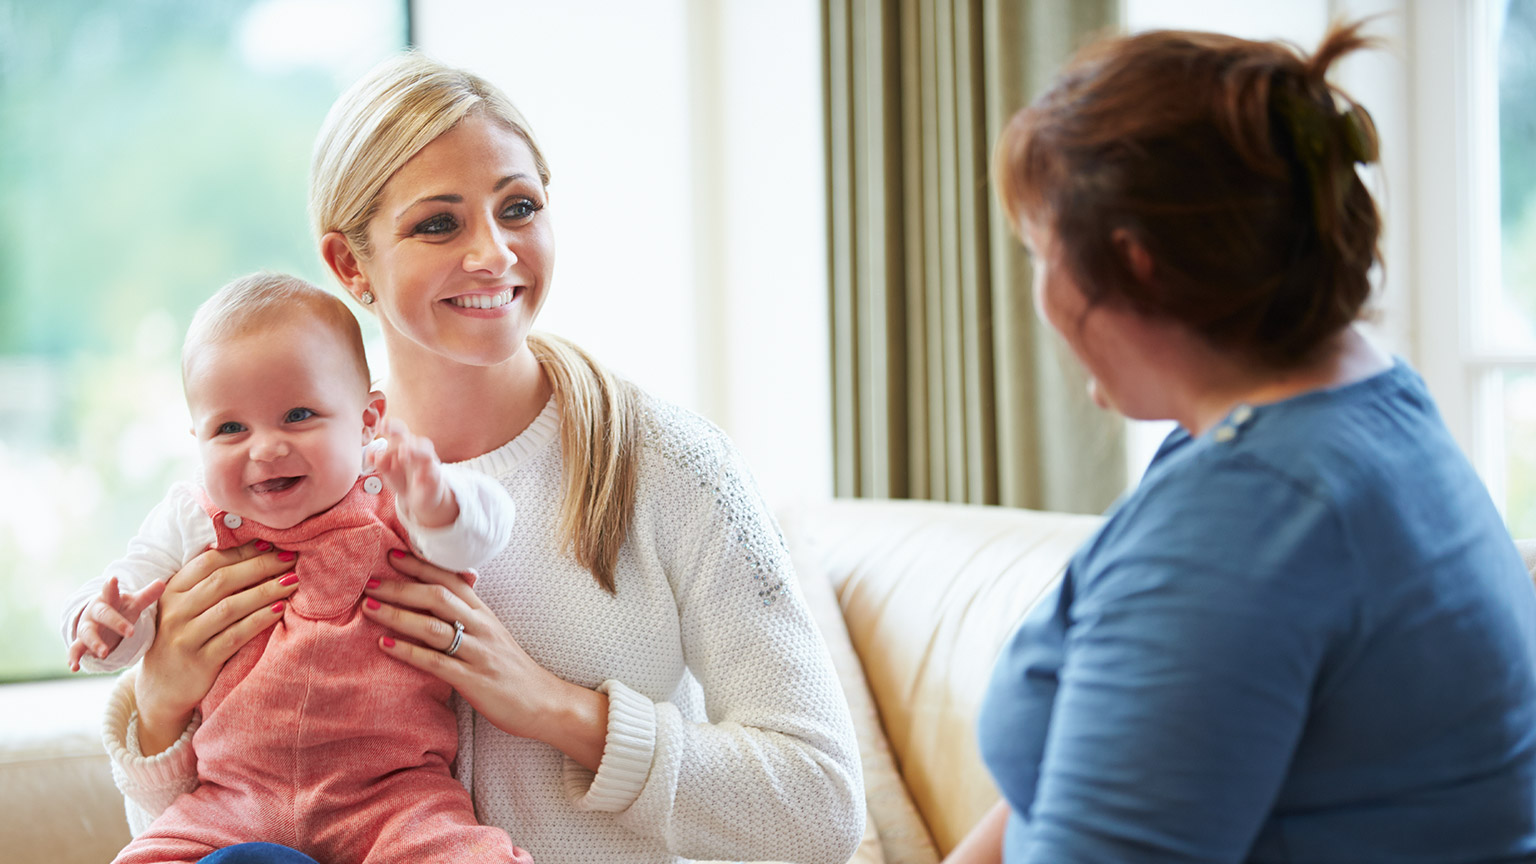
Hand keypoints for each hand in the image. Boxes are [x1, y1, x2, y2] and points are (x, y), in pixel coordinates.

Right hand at [67, 576, 166, 671]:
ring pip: (88, 633)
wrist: (100, 619)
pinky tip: (74, 667)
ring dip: (95, 643)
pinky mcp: (81, 642)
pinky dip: (73, 658)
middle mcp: (95, 612)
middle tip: (130, 633)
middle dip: (116, 622)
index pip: (111, 593)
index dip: (111, 587)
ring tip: (104, 653)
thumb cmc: (120, 609)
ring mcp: (87, 627)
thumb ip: (147, 595)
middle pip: (104, 614)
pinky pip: (75, 650)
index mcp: (109, 600)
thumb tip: (161, 583)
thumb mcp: (133, 603)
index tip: (112, 579)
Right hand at [133, 541, 299, 755]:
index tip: (271, 544)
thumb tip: (252, 550)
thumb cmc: (183, 638)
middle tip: (290, 559)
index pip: (210, 562)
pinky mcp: (200, 661)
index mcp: (171, 592)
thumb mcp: (185, 607)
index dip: (242, 551)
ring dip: (266, 591)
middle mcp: (175, 612)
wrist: (162, 689)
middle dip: (261, 566)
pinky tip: (280, 610)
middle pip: (223, 581)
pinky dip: (260, 620)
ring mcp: (185, 637)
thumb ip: (208, 583)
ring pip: (231, 607)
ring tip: (292, 582)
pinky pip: (235, 635)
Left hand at [360, 551, 609, 771]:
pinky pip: (435, 662)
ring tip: (368, 608)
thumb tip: (443, 595)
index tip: (391, 555)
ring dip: (397, 615)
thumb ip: (469, 615)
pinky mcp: (473, 680)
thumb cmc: (513, 670)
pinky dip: (408, 651)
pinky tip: (384, 645)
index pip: (450, 579)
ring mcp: (478, 653)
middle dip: (400, 587)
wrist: (545, 702)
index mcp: (484, 614)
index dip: (420, 566)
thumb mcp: (493, 634)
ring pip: (433, 626)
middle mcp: (481, 627)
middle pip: (437, 596)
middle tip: (369, 582)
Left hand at [367, 418, 457, 527]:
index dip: (392, 426)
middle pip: (410, 439)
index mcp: (404, 445)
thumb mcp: (387, 470)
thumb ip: (379, 461)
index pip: (399, 431)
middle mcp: (417, 450)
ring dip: (414, 451)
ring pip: (425, 451)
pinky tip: (417, 479)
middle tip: (387, 452)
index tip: (382, 426)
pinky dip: (424, 473)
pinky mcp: (434, 476)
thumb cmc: (403, 479)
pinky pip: (432, 471)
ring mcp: (427, 462)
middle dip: (398, 444)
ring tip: (402, 457)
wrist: (418, 497)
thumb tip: (372, 454)